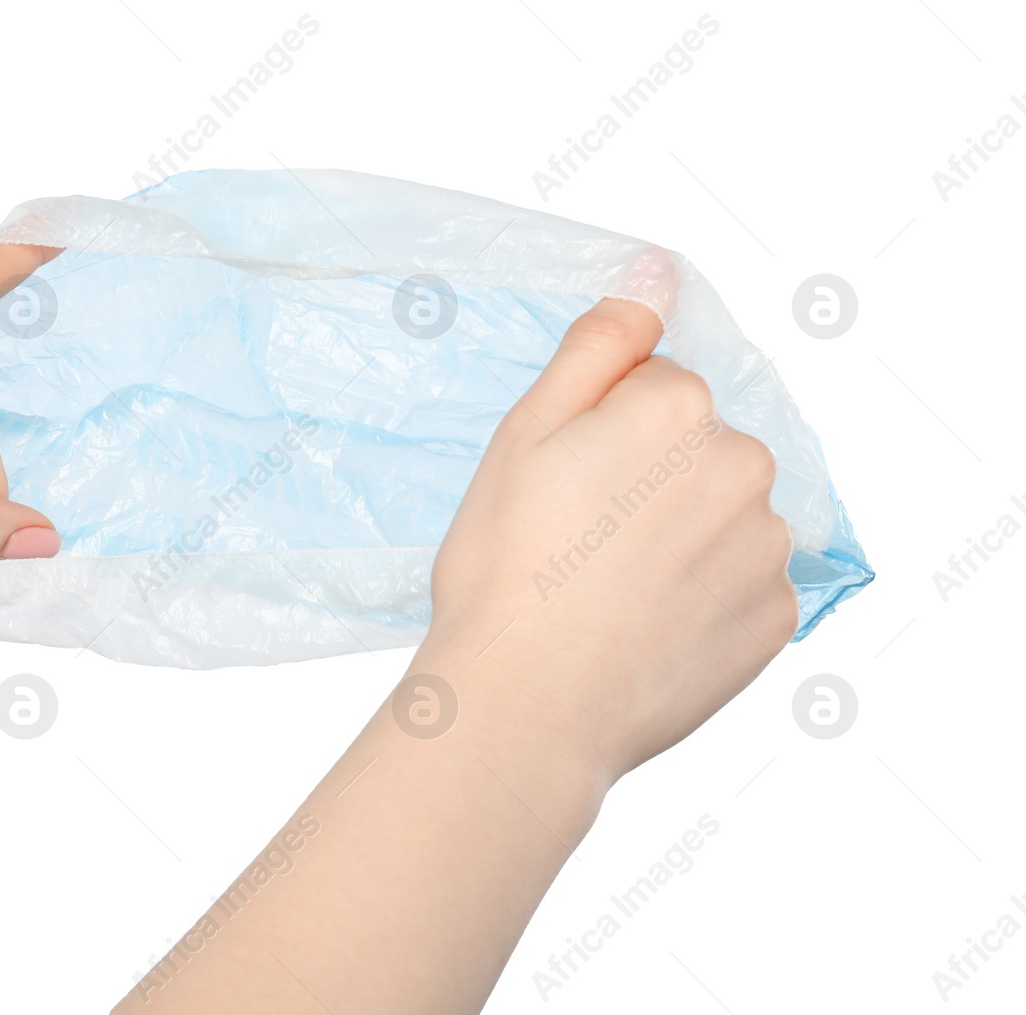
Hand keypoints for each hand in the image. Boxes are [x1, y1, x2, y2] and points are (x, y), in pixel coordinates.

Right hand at [422, 294, 797, 783]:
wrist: (526, 704)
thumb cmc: (507, 569)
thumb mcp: (525, 434)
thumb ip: (600, 342)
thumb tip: (657, 269)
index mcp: (679, 409)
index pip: (652, 388)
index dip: (597, 434)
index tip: (560, 487)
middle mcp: (745, 466)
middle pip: (698, 448)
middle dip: (649, 479)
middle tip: (578, 542)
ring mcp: (767, 548)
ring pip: (723, 515)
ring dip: (680, 537)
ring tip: (608, 592)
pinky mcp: (775, 619)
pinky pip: (741, 585)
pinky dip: (702, 597)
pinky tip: (644, 626)